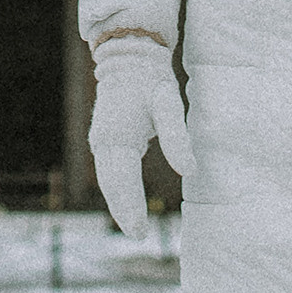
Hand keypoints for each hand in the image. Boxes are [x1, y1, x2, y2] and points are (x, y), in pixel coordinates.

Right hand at [87, 33, 193, 239]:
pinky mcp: (106, 138)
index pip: (123, 181)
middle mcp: (103, 142)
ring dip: (119, 202)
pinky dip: (117, 188)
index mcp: (116, 138)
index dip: (131, 208)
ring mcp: (101, 140)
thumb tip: (190, 171)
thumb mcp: (168, 105)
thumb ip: (177, 138)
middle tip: (138, 236)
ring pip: (108, 179)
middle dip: (123, 210)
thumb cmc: (151, 80)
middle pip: (112, 184)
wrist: (129, 56)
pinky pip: (110, 170)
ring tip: (133, 226)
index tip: (139, 232)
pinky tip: (127, 202)